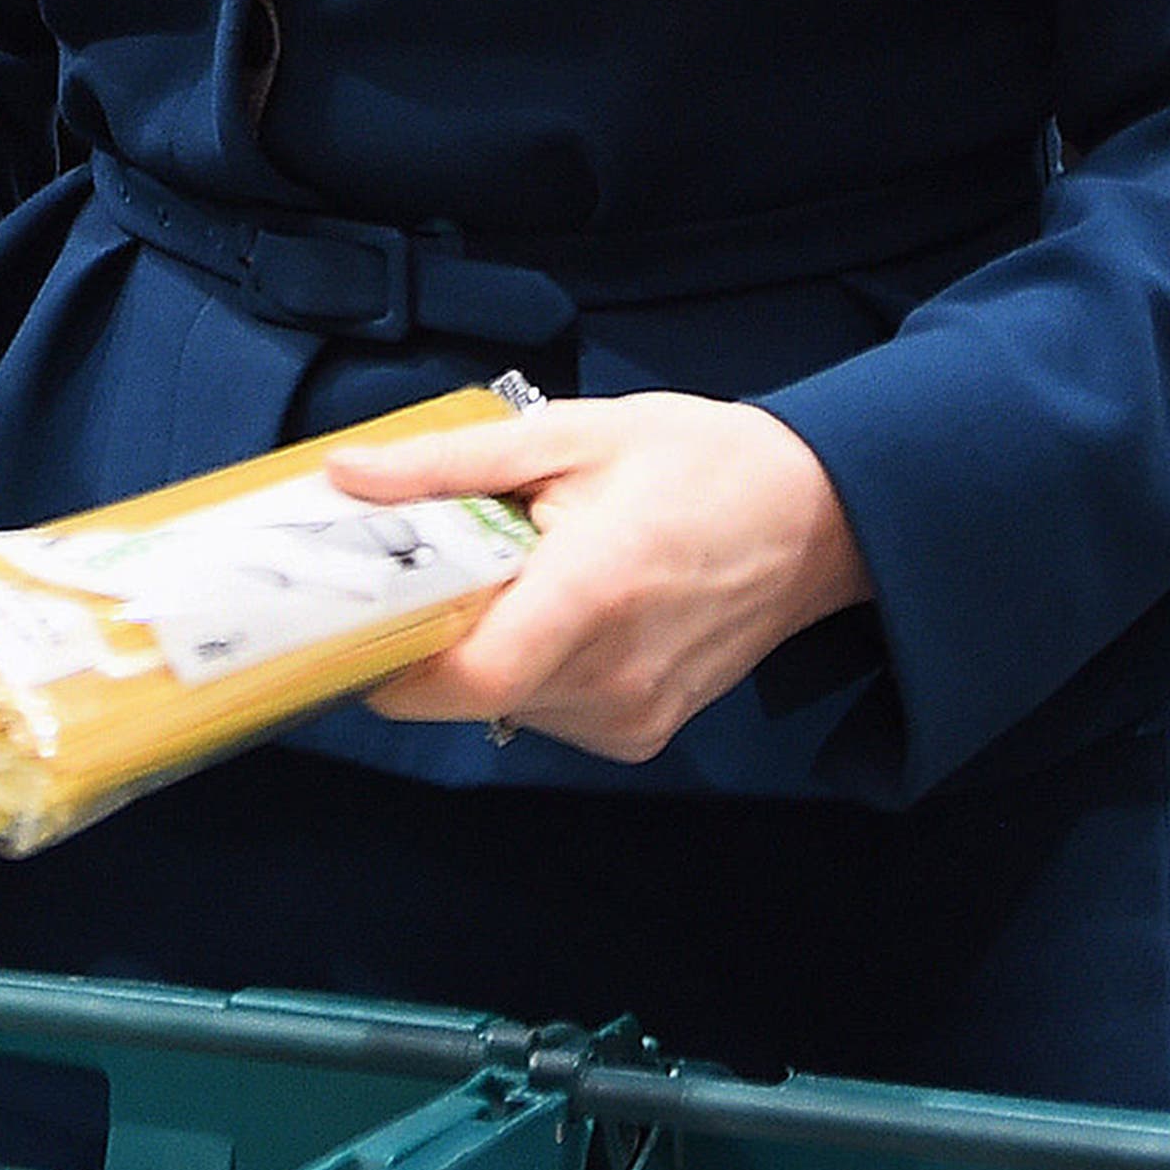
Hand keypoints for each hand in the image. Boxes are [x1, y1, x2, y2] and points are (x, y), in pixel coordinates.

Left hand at [320, 393, 874, 762]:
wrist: (822, 516)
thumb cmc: (701, 464)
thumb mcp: (569, 435)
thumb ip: (449, 464)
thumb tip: (347, 474)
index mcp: (596, 592)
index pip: (469, 675)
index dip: (393, 664)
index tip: (354, 624)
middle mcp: (615, 673)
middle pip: (468, 692)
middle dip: (429, 640)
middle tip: (434, 576)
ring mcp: (632, 715)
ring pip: (499, 706)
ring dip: (481, 652)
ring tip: (520, 582)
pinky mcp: (640, 734)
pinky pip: (541, 713)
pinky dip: (526, 669)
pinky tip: (560, 615)